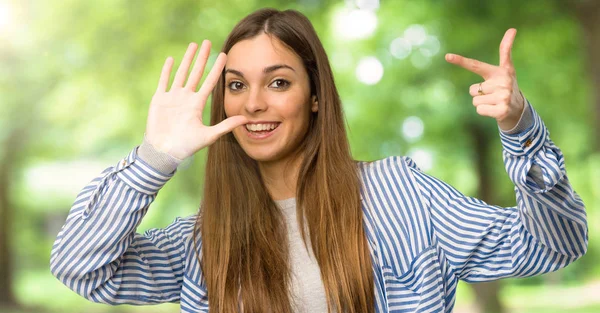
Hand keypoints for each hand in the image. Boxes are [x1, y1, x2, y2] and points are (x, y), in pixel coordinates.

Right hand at [145, 40, 247, 159]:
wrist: (164, 152)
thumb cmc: (186, 146)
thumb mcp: (209, 135)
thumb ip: (227, 126)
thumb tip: (247, 120)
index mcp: (197, 104)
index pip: (209, 82)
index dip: (216, 69)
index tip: (225, 55)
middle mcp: (186, 98)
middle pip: (196, 73)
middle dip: (202, 57)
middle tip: (207, 42)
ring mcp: (172, 97)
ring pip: (181, 73)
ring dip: (187, 59)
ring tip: (193, 45)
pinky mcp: (159, 99)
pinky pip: (163, 81)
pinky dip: (167, 70)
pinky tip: (172, 59)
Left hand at [445, 28, 524, 130]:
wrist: (518, 108)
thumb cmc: (505, 86)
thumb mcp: (503, 70)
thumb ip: (505, 50)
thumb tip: (512, 28)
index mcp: (500, 71)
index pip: (476, 65)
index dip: (461, 61)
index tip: (447, 56)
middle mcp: (503, 82)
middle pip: (472, 90)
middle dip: (479, 94)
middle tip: (493, 94)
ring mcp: (503, 96)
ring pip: (475, 101)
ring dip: (482, 103)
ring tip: (495, 101)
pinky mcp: (502, 109)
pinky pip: (479, 110)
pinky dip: (485, 111)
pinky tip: (496, 109)